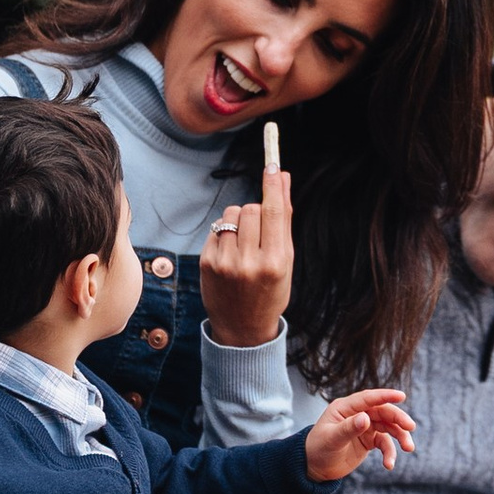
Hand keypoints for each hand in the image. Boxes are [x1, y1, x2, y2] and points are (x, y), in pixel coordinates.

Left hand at [199, 160, 292, 349]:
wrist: (243, 328)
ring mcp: (225, 263)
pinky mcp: (207, 263)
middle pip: (251, 209)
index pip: (273, 212)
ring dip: (240, 221)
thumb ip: (283, 219)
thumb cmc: (271, 289)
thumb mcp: (286, 260)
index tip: (272, 164)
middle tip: (261, 231)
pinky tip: (231, 254)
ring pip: (232, 214)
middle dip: (257, 212)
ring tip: (245, 244)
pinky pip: (217, 228)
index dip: (273, 185)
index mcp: (275, 262)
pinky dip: (226, 234)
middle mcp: (249, 262)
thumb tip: (282, 178)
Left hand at [304, 387, 416, 485]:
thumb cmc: (318, 449)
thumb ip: (349, 428)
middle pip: (383, 412)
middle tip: (410, 427)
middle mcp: (357, 414)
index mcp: (345, 408)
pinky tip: (389, 465)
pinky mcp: (369, 440)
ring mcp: (364, 426)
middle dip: (398, 419)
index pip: (368, 398)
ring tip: (408, 448)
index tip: (401, 395)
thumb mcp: (332, 439)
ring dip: (400, 436)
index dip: (385, 396)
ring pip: (388, 427)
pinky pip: (385, 443)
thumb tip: (366, 418)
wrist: (315, 467)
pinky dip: (389, 453)